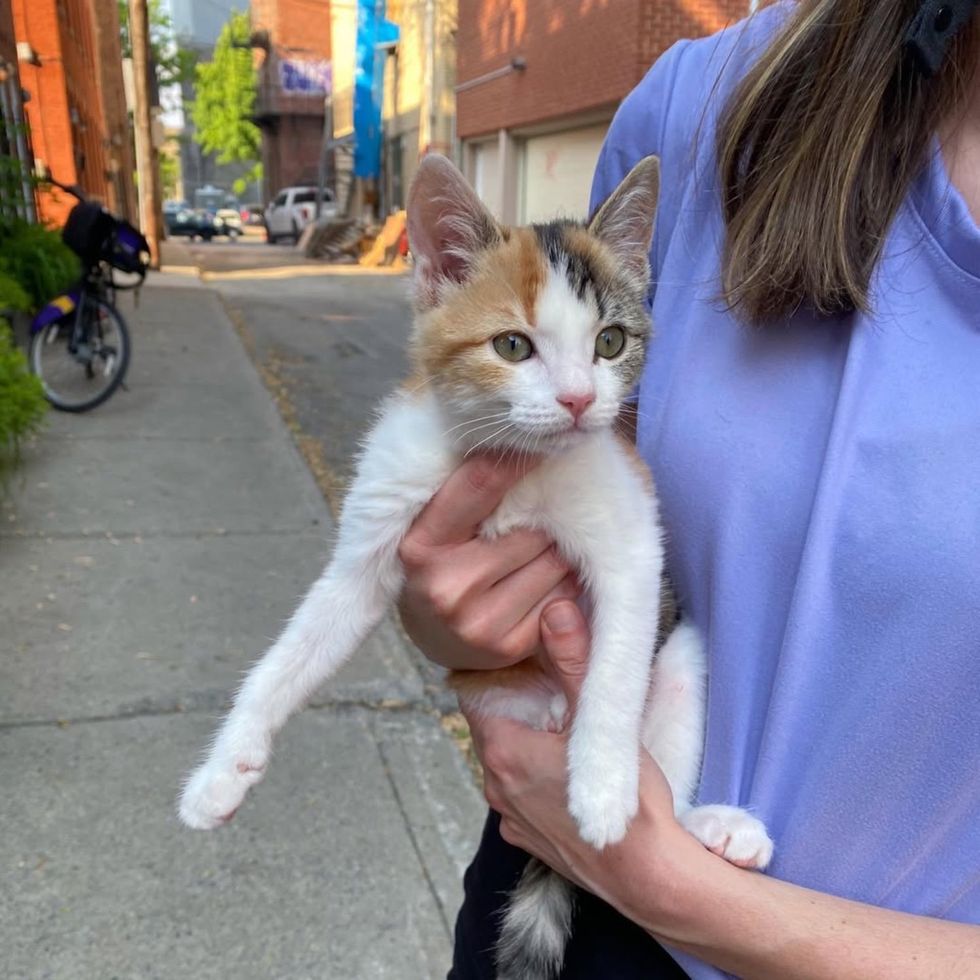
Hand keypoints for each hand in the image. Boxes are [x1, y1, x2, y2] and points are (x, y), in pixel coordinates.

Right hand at [397, 456, 579, 669]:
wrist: (435, 636)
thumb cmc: (441, 563)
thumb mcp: (434, 526)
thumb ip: (466, 491)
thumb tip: (521, 443)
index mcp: (420, 546)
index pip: (480, 484)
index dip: (515, 460)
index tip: (538, 448)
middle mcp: (446, 587)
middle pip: (529, 528)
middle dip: (538, 520)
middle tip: (529, 521)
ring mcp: (479, 622)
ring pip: (553, 560)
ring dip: (554, 550)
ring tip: (533, 553)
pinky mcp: (510, 645)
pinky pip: (563, 595)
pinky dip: (562, 583)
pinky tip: (539, 582)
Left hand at [464, 599, 700, 923]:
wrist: (649, 877)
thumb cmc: (627, 800)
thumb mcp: (600, 720)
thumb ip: (574, 661)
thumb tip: (556, 610)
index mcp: (503, 750)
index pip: (474, 693)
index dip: (496, 670)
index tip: (522, 655)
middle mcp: (496, 785)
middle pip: (492, 725)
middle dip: (516, 702)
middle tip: (550, 682)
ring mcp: (511, 817)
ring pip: (507, 759)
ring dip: (527, 739)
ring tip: (562, 723)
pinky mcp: (530, 840)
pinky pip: (522, 794)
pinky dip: (536, 777)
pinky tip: (568, 769)